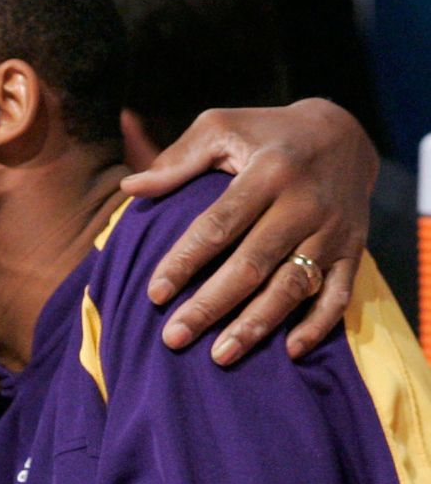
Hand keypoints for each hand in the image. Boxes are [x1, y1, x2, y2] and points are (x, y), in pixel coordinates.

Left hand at [121, 98, 375, 363]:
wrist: (344, 133)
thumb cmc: (265, 134)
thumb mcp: (221, 127)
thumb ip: (177, 160)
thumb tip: (130, 187)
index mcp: (268, 171)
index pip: (219, 224)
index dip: (185, 261)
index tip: (154, 294)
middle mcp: (304, 203)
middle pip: (252, 264)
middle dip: (211, 304)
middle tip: (174, 338)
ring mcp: (333, 230)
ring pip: (292, 286)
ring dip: (256, 325)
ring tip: (219, 356)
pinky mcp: (353, 251)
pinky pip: (338, 295)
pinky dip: (316, 325)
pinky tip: (287, 351)